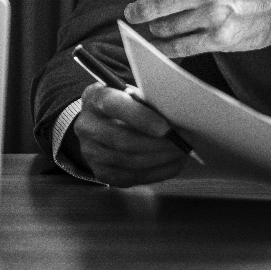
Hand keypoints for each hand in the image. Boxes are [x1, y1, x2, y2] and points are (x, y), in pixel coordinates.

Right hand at [69, 83, 187, 186]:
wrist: (98, 121)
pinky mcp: (100, 172)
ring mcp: (91, 152)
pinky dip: (157, 172)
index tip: (166, 127)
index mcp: (94, 98)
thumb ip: (145, 100)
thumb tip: (175, 114)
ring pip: (130, 161)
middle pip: (124, 140)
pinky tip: (172, 164)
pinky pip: (132, 177)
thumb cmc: (122, 103)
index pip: (114, 106)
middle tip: (182, 142)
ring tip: (181, 152)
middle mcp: (87, 126)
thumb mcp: (129, 92)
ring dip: (161, 159)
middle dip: (158, 144)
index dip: (141, 117)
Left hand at [120, 0, 270, 58]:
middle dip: (139, 12)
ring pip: (166, 28)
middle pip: (159, 6)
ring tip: (153, 27)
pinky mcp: (219, 38)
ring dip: (154, 30)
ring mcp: (213, 15)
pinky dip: (165, 49)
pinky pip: (181, 47)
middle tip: (131, 14)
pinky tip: (158, 47)